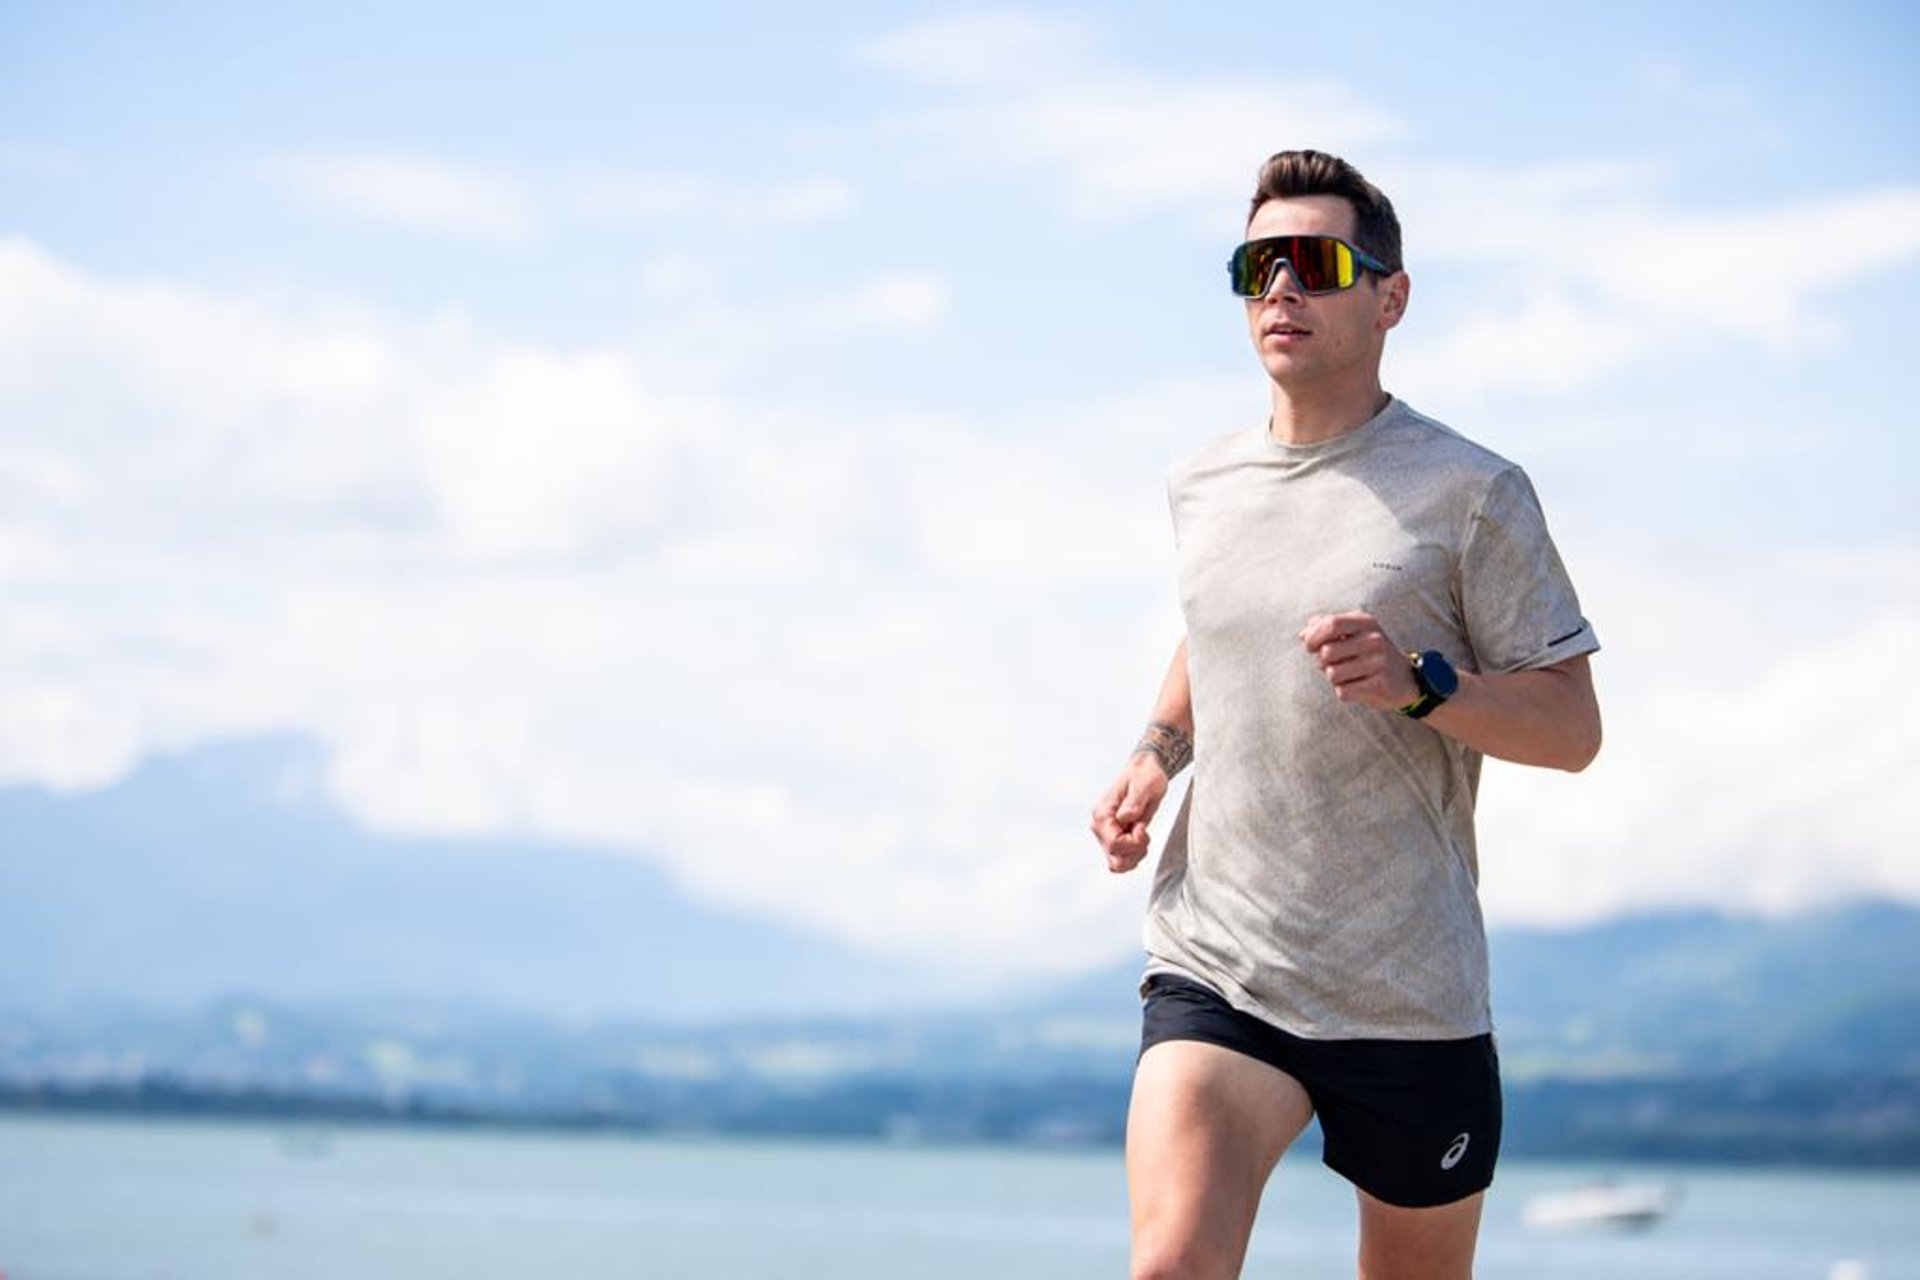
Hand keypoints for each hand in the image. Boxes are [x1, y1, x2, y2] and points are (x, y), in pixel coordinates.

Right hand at [1090, 755, 1168, 873]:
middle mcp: (1099, 826)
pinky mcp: (1113, 839)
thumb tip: (1125, 817)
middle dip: (1136, 850)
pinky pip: (1120, 860)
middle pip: (1115, 858)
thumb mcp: (1144, 785)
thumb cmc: (1144, 776)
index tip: (1143, 827)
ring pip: (1117, 864)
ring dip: (1135, 856)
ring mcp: (1105, 834)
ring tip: (1144, 835)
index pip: (1114, 844)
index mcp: (1102, 813)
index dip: (1134, 842)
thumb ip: (1134, 801)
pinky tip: (1141, 841)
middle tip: (1145, 831)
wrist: (1145, 772)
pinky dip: (1134, 857)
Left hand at [1300, 610, 1420, 712]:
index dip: (1313, 637)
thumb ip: (1326, 628)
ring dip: (1334, 679)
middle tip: (1334, 664)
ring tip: (1349, 675)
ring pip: (1332, 674)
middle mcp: (1374, 639)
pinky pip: (1343, 691)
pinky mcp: (1380, 684)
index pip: (1331, 623)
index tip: (1310, 647)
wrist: (1405, 678)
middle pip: (1327, 652)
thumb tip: (1303, 634)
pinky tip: (1357, 686)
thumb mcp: (1353, 633)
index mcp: (1365, 622)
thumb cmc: (1369, 654)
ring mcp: (1379, 661)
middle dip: (1322, 662)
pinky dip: (1344, 692)